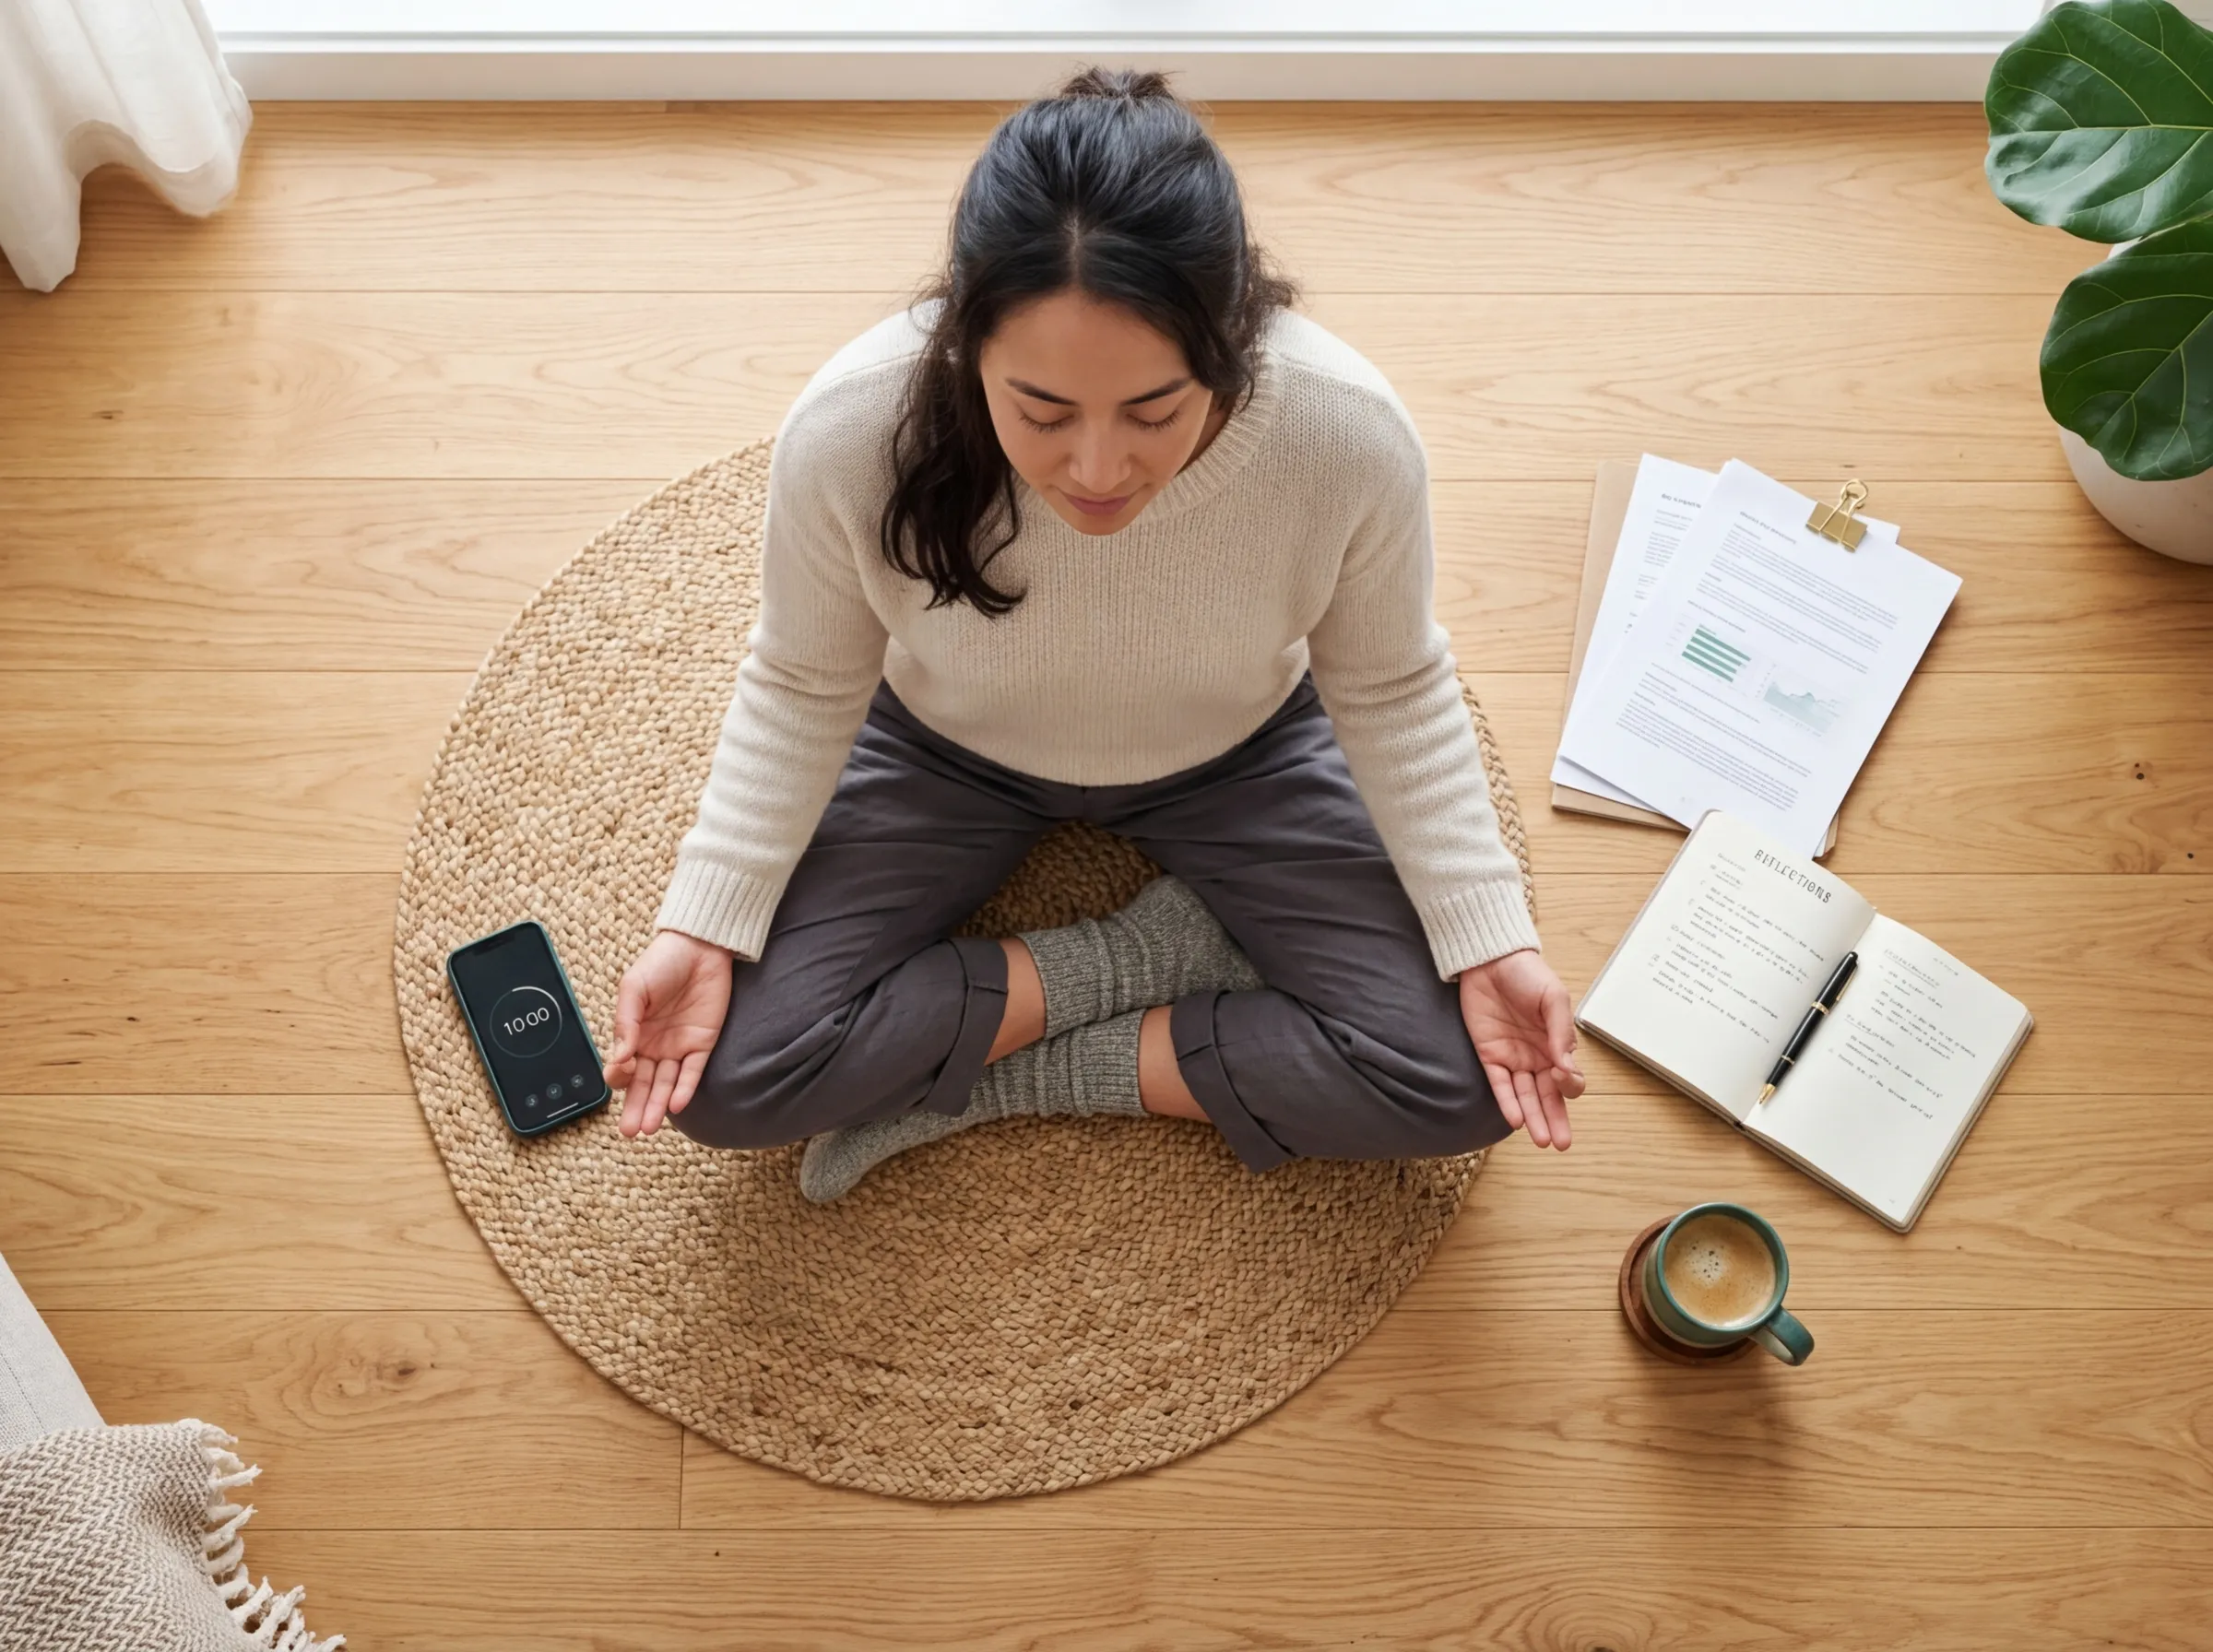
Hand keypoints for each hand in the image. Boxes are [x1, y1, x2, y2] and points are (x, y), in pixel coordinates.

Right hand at [606, 930, 732, 1137]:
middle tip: (629, 1132)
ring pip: (666, 1084)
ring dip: (656, 1106)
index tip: (620, 1075)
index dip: (619, 1076)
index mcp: (633, 1033)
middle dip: (635, 1108)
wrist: (700, 946)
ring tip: (648, 1128)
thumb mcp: (634, 987)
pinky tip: (675, 1105)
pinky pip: (693, 1072)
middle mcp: (654, 1045)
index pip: (622, 1066)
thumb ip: (626, 1022)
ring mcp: (678, 1046)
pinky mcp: (703, 1043)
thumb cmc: (661, 962)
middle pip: (642, 1084)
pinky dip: (685, 1089)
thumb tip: (618, 1057)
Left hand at [1459, 948, 1583, 1150]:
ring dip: (1534, 1118)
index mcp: (1558, 1045)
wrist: (1492, 960)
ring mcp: (1513, 1058)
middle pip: (1549, 1096)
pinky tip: (1516, 1119)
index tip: (1562, 1075)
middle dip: (1556, 1121)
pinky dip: (1507, 1102)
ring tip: (1541, 1141)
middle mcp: (1537, 1057)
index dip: (1569, 1084)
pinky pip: (1499, 1084)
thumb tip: (1567, 1065)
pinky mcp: (1489, 1055)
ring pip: (1525, 1096)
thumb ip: (1561, 1031)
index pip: (1569, 1077)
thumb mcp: (1553, 998)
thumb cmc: (1528, 975)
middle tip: (1561, 1144)